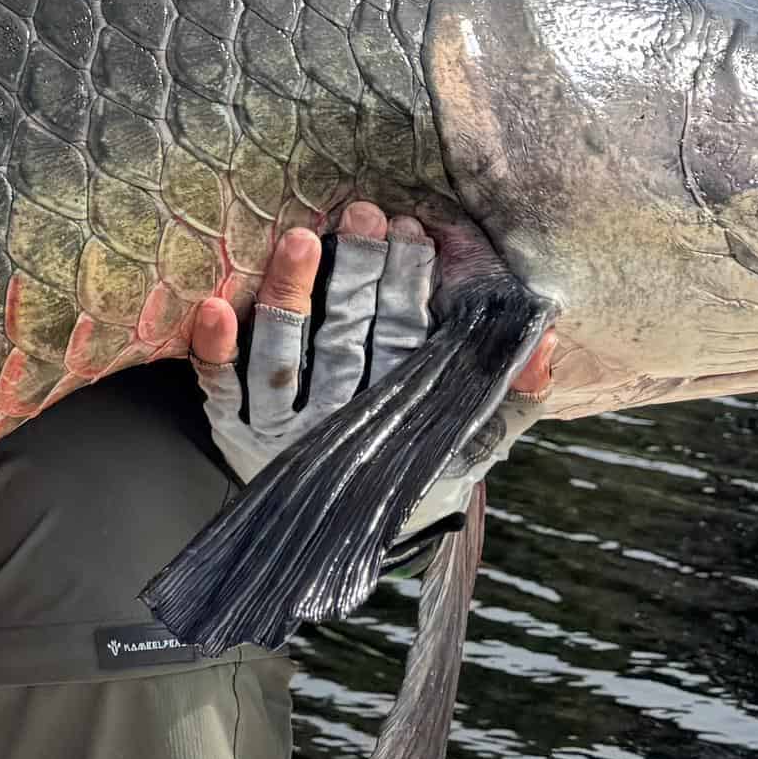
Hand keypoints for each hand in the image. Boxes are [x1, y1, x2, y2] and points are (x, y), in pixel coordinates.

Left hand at [188, 205, 555, 484]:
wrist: (342, 542)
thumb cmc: (414, 464)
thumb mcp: (472, 439)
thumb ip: (510, 395)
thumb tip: (544, 341)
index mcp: (396, 422)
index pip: (408, 344)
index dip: (411, 287)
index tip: (414, 231)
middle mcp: (338, 427)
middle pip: (347, 342)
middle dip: (358, 277)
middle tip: (365, 217)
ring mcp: (281, 432)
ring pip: (283, 359)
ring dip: (291, 297)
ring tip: (301, 239)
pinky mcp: (233, 434)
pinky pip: (220, 392)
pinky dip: (217, 352)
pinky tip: (214, 306)